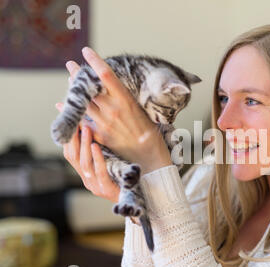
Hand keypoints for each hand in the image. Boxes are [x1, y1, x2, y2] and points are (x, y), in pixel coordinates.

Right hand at [56, 102, 119, 203]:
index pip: (70, 154)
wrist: (139, 200)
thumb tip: (95, 127)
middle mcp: (87, 181)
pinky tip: (96, 146)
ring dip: (84, 144)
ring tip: (87, 129)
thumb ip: (102, 151)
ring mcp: (95, 186)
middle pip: (73, 157)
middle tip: (77, 121)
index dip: (68, 138)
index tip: (70, 122)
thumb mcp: (111, 164)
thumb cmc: (126, 179)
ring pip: (84, 164)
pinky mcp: (106, 189)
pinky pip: (100, 172)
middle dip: (74, 138)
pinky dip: (97, 158)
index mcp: (85, 174)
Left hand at [61, 47, 171, 173]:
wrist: (148, 155)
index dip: (94, 60)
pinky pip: (80, 121)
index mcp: (125, 100)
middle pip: (89, 87)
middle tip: (70, 65)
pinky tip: (63, 106)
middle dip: (77, 74)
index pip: (105, 74)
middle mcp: (112, 110)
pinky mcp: (100, 135)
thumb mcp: (141, 109)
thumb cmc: (148, 130)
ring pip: (82, 103)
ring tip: (69, 82)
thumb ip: (124, 97)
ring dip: (73, 92)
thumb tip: (111, 84)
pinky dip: (70, 112)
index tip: (87, 51)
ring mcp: (104, 123)